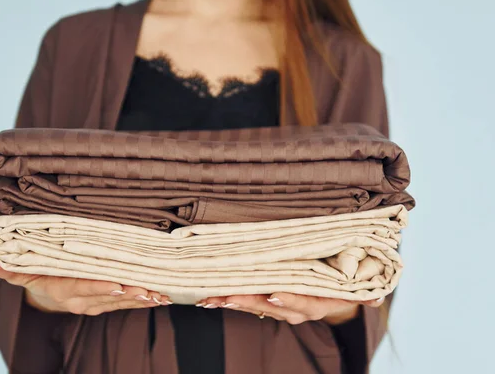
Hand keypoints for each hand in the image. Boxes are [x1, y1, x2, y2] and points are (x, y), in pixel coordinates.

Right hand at [0, 257, 171, 314]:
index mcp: (64, 290)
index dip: (99, 287)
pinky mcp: (105, 305)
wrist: (47, 300)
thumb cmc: (40, 279)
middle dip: (129, 294)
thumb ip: (9, 270)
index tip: (116, 284)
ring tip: (160, 295)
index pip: (83, 287)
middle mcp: (81, 301)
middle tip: (149, 290)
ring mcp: (95, 305)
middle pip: (107, 297)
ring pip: (120, 302)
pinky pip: (126, 304)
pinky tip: (159, 297)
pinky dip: (142, 301)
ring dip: (141, 299)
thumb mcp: (24, 275)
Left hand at [196, 293, 384, 325]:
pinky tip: (211, 296)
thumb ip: (365, 289)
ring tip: (211, 297)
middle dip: (248, 302)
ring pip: (256, 305)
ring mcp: (283, 306)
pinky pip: (249, 301)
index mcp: (322, 302)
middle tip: (225, 295)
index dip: (291, 300)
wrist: (338, 292)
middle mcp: (300, 309)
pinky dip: (230, 298)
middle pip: (273, 306)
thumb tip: (377, 297)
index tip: (273, 294)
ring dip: (233, 301)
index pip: (306, 303)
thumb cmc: (348, 280)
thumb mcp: (360, 284)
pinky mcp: (269, 300)